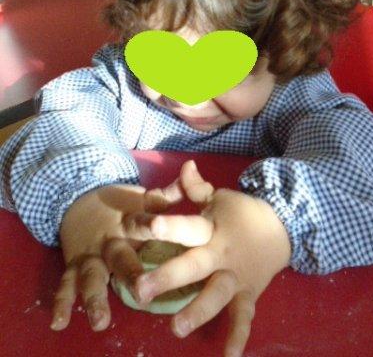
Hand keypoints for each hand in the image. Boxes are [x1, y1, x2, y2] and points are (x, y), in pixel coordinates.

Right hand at [51, 160, 212, 331]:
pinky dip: (61, 303)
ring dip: (95, 297)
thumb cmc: (120, 204)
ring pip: (92, 275)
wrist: (78, 197)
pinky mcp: (74, 265)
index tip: (159, 230)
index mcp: (131, 222)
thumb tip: (192, 170)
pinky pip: (66, 285)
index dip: (151, 225)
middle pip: (120, 256)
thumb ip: (167, 194)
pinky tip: (59, 322)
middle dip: (129, 273)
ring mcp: (90, 254)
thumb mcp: (142, 198)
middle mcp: (111, 240)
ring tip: (101, 321)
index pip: (142, 223)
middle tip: (141, 291)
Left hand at [137, 162, 291, 356]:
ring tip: (176, 328)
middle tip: (140, 291)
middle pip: (194, 265)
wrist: (282, 227)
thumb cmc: (240, 212)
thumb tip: (184, 165)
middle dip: (168, 277)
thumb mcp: (219, 197)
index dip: (170, 226)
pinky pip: (244, 316)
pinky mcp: (248, 294)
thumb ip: (196, 188)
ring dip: (198, 310)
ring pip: (217, 294)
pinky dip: (238, 335)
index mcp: (212, 228)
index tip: (149, 226)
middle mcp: (222, 254)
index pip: (188, 226)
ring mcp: (236, 276)